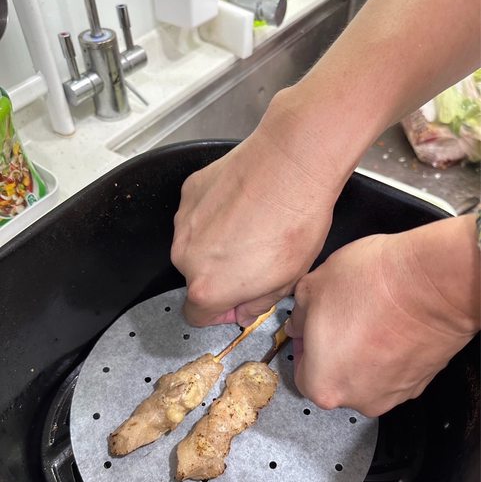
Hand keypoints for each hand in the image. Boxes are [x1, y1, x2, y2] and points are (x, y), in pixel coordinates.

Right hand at [171, 91, 348, 326]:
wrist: (292, 165)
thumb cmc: (295, 222)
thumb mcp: (287, 281)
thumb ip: (257, 305)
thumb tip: (245, 310)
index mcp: (208, 288)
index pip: (196, 316)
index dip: (221, 312)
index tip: (239, 300)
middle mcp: (185, 257)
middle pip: (196, 279)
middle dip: (220, 276)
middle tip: (255, 258)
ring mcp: (184, 222)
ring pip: (195, 247)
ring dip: (216, 245)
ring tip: (252, 228)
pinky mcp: (189, 193)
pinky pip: (197, 217)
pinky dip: (215, 216)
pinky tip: (243, 206)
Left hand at [285, 217, 479, 416]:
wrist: (434, 282)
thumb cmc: (372, 286)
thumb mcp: (312, 287)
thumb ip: (298, 313)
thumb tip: (298, 322)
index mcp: (323, 384)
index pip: (300, 372)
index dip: (304, 345)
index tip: (310, 327)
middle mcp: (358, 398)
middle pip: (335, 377)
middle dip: (333, 349)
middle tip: (338, 317)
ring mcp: (393, 393)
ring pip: (366, 374)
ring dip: (362, 350)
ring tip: (368, 315)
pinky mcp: (421, 381)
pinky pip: (394, 368)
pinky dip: (388, 350)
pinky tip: (389, 323)